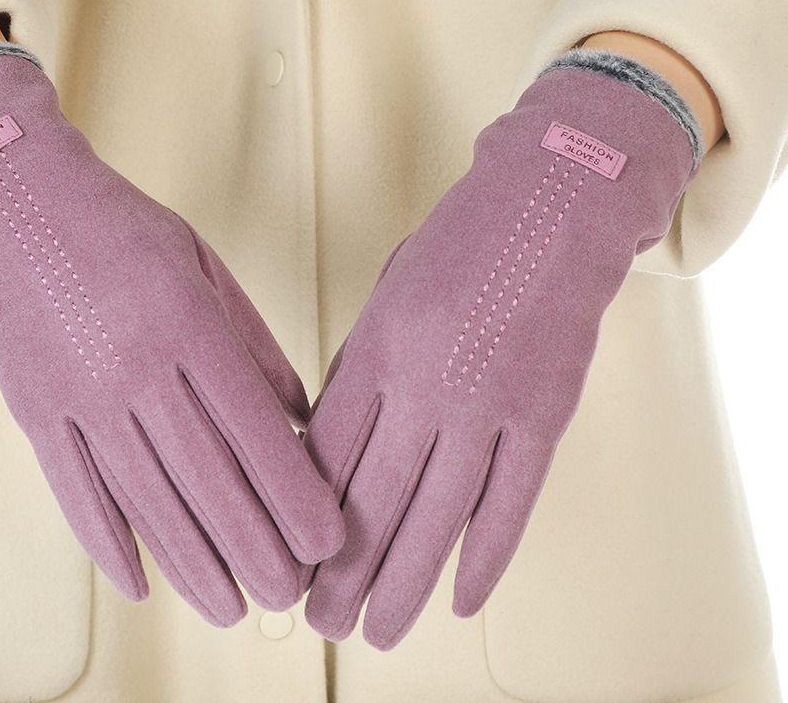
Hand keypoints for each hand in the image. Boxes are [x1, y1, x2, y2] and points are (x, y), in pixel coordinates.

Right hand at [0, 45, 343, 626]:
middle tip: (291, 594)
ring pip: (143, 496)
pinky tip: (140, 584)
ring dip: (191, 561)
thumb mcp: (203, 265)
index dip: (293, 489)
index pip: (252, 425)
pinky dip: (107, 543)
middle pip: (205, 475)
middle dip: (254, 543)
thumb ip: (250, 342)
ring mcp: (80, 394)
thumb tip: (298, 413)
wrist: (19, 209)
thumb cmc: (123, 232)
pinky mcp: (36, 412)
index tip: (327, 536)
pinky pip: (74, 490)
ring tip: (230, 607)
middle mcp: (135, 365)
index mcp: (187, 323)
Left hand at [303, 53, 697, 648]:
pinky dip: (487, 556)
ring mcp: (491, 400)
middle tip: (320, 623)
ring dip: (405, 583)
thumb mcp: (387, 293)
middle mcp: (427, 379)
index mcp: (378, 345)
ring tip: (378, 634)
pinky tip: (464, 599)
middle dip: (341, 571)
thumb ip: (361, 367)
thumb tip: (331, 443)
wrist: (552, 205)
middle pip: (374, 496)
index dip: (302, 513)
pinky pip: (512, 500)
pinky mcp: (546, 413)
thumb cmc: (459, 246)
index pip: (327, 451)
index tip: (287, 555)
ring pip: (440, 515)